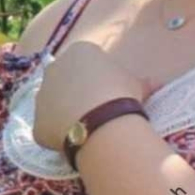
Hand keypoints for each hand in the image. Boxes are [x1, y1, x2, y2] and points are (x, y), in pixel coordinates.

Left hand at [32, 40, 150, 151]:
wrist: (103, 123)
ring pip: (53, 105)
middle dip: (76, 93)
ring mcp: (41, 96)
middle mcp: (53, 69)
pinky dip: (59, 136)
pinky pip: (48, 130)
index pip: (85, 63)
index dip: (98, 80)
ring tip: (87, 128)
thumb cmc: (121, 94)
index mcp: (78, 52)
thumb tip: (157, 84)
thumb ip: (141, 82)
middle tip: (96, 110)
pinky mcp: (36, 123)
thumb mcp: (136, 84)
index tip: (109, 93)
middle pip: (64, 81)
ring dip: (65, 114)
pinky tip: (78, 142)